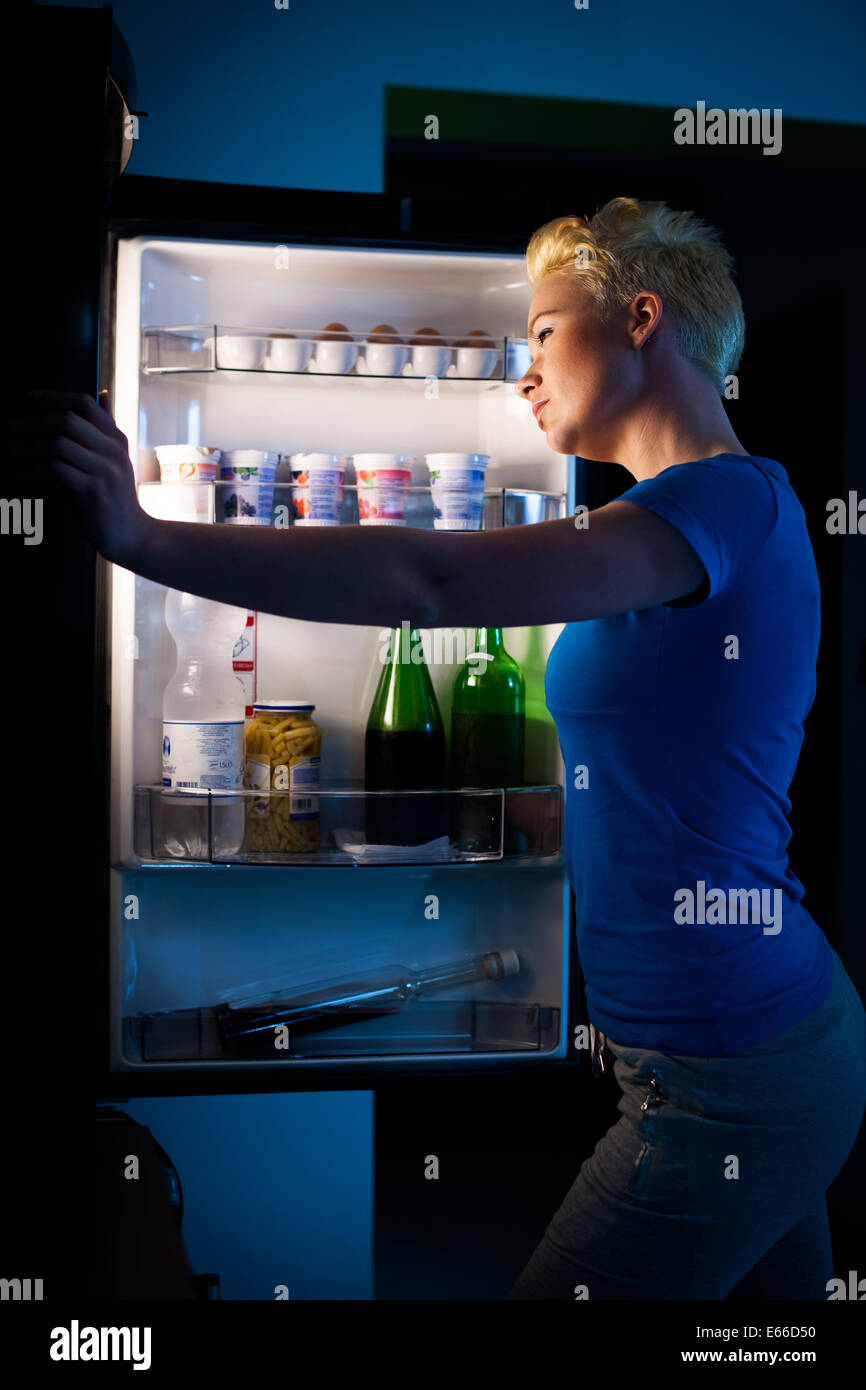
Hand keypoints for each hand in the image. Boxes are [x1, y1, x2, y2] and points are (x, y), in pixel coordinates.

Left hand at [8, 389, 151, 565]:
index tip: (29, 396)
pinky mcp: (92, 491)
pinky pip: (56, 471)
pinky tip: (24, 475)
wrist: (133, 534)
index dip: (54, 396)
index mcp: (115, 438)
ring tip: (15, 451)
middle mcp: (112, 450)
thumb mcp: (117, 458)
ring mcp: (104, 470)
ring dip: (30, 448)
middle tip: (13, 428)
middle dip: (35, 423)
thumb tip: (103, 395)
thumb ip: (107, 428)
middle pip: (68, 420)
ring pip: (59, 444)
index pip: (84, 403)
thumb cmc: (117, 496)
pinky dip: (35, 471)